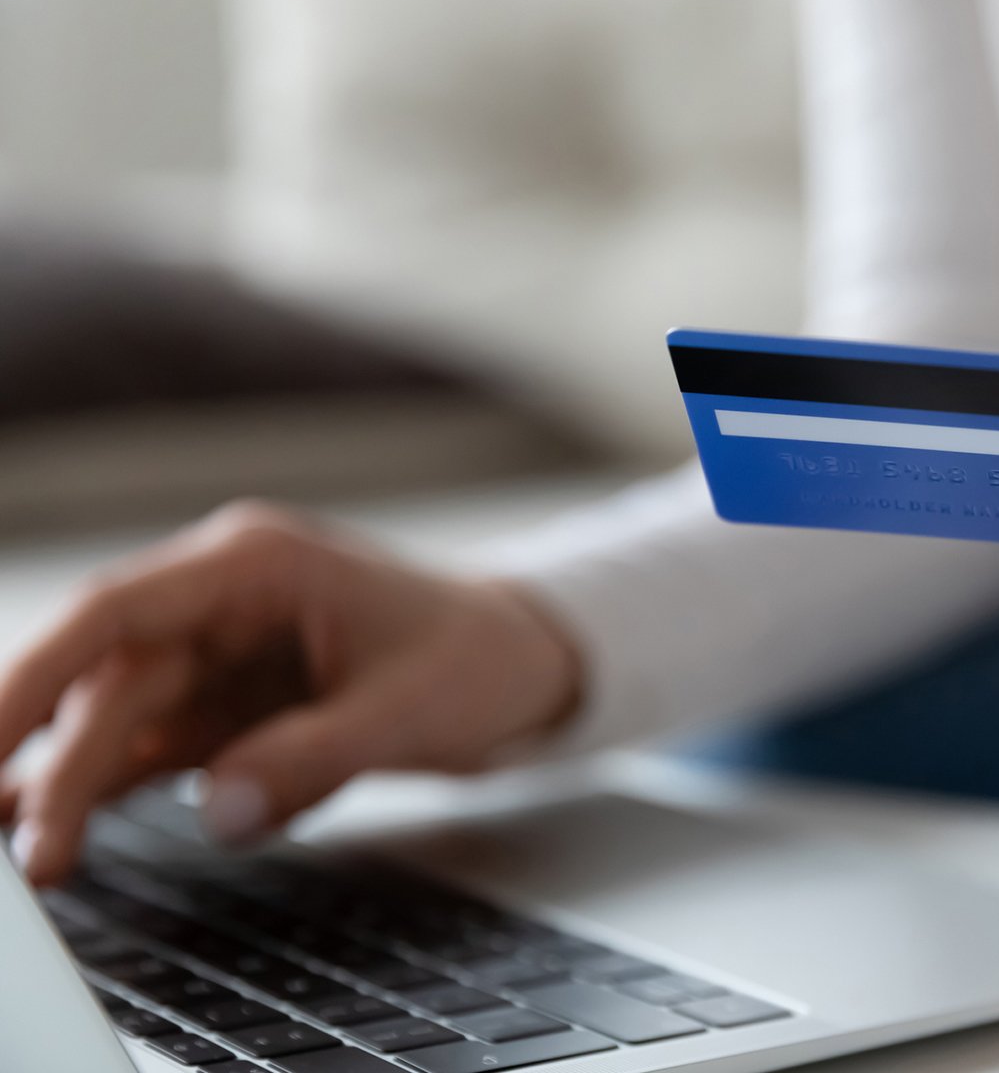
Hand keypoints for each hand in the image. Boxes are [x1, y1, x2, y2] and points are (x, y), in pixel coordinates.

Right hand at [0, 501, 581, 884]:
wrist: (519, 663)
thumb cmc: (476, 657)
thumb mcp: (412, 708)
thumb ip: (313, 757)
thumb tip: (218, 811)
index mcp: (254, 566)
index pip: (117, 612)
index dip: (36, 674)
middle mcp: (220, 605)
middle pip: (109, 680)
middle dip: (61, 765)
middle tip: (32, 856)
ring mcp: (219, 657)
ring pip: (116, 720)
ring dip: (73, 786)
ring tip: (39, 863)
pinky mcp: (229, 709)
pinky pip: (154, 750)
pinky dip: (112, 791)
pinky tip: (67, 835)